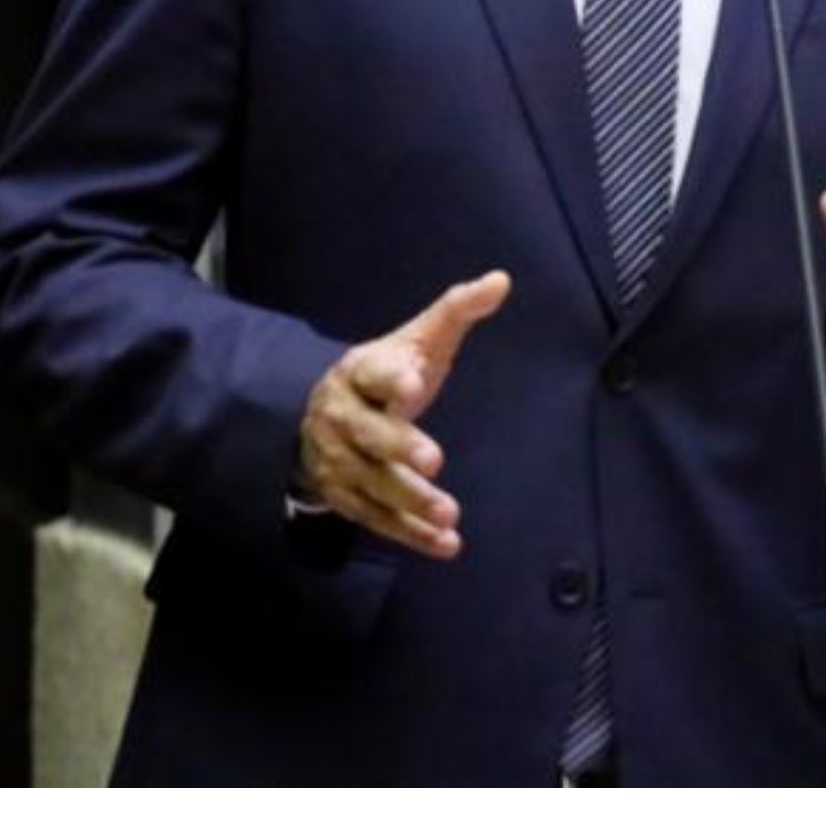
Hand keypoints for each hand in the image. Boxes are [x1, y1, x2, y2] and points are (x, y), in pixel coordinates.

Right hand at [296, 270, 509, 558]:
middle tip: (436, 460)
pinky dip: (410, 535)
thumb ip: (456, 311)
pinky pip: (378, 519)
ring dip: (410, 502)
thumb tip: (501, 280)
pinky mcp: (346, 498)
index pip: (372, 374)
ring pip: (373, 485)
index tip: (412, 383)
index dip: (391, 378)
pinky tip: (446, 545)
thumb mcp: (418, 339)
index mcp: (358, 373)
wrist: (323, 414)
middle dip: (399, 448)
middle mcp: (341, 419)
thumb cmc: (385, 373)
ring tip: (449, 513)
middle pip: (367, 436)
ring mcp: (339, 463)